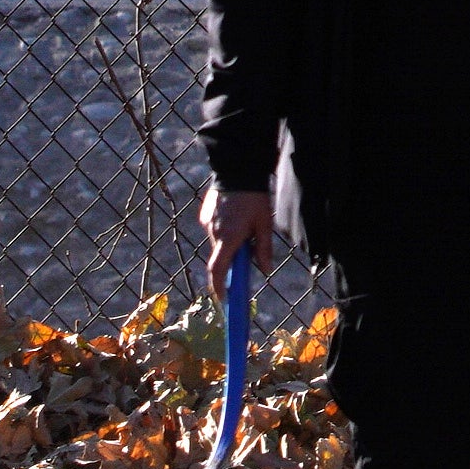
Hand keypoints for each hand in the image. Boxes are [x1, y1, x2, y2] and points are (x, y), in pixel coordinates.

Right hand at [201, 181, 272, 295]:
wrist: (236, 169)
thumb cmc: (254, 197)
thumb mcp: (264, 224)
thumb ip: (263, 249)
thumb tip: (265, 270)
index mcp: (228, 238)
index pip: (217, 270)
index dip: (218, 287)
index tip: (223, 299)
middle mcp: (214, 232)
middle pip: (221, 256)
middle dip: (232, 258)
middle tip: (247, 248)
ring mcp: (207, 223)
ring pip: (218, 242)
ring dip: (229, 242)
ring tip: (244, 224)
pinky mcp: (204, 214)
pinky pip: (214, 229)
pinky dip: (224, 230)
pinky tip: (235, 216)